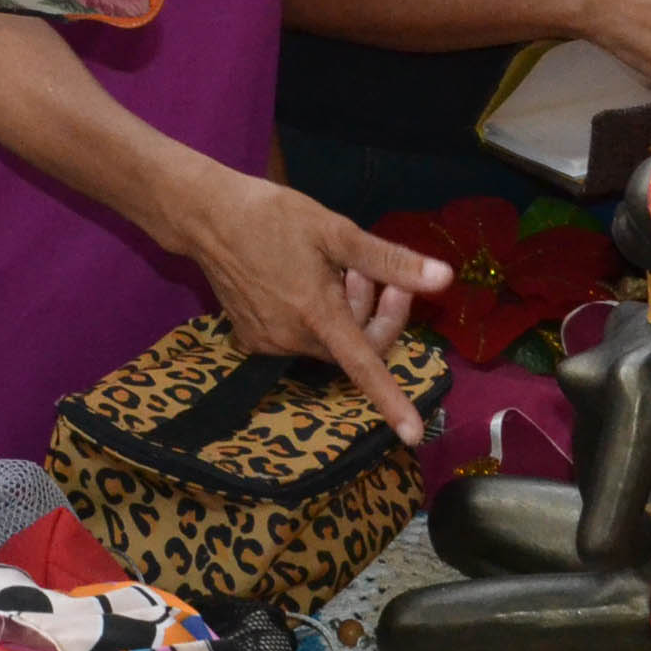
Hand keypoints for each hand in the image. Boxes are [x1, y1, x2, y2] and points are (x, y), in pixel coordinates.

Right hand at [178, 170, 453, 440]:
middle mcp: (292, 338)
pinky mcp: (250, 338)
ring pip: (325, 340)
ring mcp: (268, 342)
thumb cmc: (273, 215)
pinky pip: (297, 337)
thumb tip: (445, 280)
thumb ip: (390, 261)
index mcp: (317, 314)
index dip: (391, 401)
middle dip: (372, 309)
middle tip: (366, 268)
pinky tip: (302, 279)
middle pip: (352, 344)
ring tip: (331, 265)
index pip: (364, 366)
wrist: (205, 216)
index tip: (413, 434)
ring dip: (342, 310)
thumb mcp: (336, 230)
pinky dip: (312, 316)